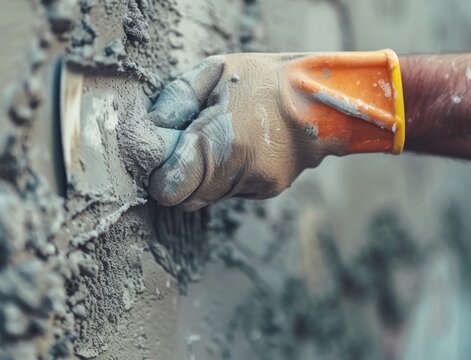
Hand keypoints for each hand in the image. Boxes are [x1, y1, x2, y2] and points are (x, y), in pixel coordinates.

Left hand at [146, 54, 335, 211]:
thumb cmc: (260, 79)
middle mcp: (235, 171)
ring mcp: (254, 184)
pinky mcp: (268, 190)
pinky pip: (231, 192)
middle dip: (180, 178)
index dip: (160, 174)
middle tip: (189, 146)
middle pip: (185, 199)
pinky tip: (243, 146)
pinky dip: (228, 176)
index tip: (165, 156)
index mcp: (216, 140)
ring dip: (204, 176)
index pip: (168, 188)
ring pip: (207, 197)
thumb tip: (149, 130)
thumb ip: (175, 102)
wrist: (321, 96)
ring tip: (221, 139)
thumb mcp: (212, 74)